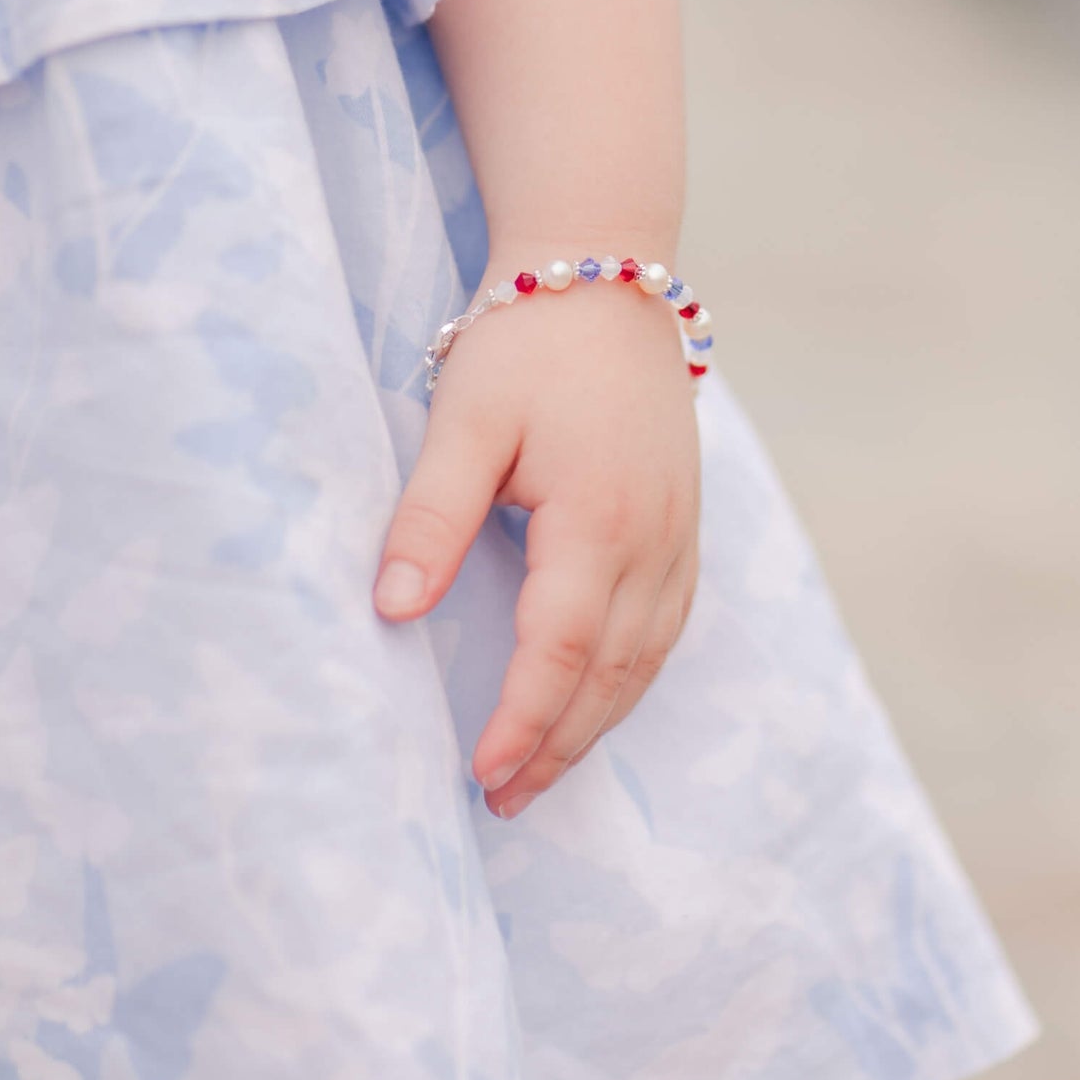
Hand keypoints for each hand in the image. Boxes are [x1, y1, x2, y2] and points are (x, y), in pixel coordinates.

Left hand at [372, 252, 700, 817]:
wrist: (607, 278)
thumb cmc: (528, 346)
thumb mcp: (464, 420)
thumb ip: (431, 516)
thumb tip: (394, 610)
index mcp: (598, 520)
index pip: (559, 651)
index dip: (521, 723)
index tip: (479, 777)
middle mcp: (654, 538)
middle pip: (612, 673)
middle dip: (559, 744)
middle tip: (505, 800)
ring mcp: (680, 532)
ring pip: (649, 657)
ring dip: (600, 721)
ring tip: (547, 770)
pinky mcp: (685, 521)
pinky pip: (671, 623)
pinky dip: (636, 676)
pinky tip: (604, 696)